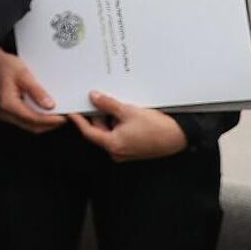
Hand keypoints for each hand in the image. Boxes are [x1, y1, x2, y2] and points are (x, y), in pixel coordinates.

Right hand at [0, 45, 66, 131]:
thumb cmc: (3, 65)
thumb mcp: (23, 74)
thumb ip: (37, 91)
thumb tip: (50, 105)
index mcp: (7, 103)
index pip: (34, 118)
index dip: (51, 119)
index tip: (65, 117)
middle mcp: (3, 112)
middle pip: (32, 126)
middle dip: (50, 124)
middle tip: (65, 117)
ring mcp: (3, 113)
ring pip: (28, 126)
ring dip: (44, 123)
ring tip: (57, 114)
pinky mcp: (5, 111)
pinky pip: (23, 121)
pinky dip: (36, 119)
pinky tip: (43, 112)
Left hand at [68, 90, 188, 161]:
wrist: (179, 136)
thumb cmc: (157, 127)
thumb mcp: (128, 111)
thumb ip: (107, 104)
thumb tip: (94, 97)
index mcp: (113, 145)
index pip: (88, 132)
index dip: (79, 120)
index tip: (71, 112)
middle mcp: (118, 152)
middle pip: (98, 132)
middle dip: (96, 116)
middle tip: (94, 101)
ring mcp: (126, 151)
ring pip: (109, 132)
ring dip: (108, 119)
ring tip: (113, 105)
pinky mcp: (133, 149)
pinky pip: (118, 135)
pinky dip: (117, 124)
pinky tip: (123, 113)